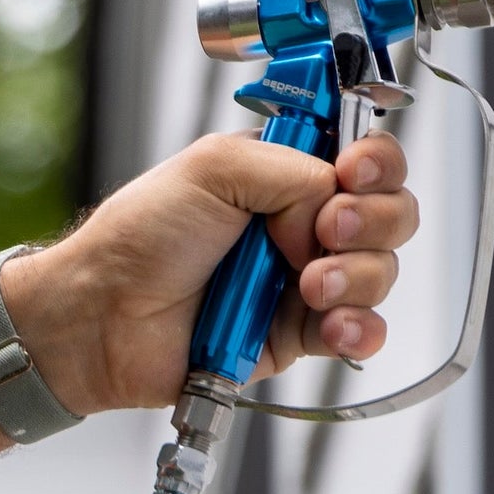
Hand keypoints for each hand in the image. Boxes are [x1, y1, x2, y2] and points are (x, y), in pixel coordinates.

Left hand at [9, 131, 419, 412]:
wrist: (104, 315)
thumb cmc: (140, 237)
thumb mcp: (213, 167)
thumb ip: (291, 167)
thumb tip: (334, 203)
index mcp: (284, 174)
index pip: (365, 158)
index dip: (375, 164)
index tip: (353, 172)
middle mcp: (303, 224)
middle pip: (389, 214)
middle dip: (371, 220)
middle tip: (326, 230)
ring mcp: (304, 281)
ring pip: (379, 272)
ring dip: (356, 276)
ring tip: (308, 285)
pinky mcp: (297, 335)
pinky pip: (359, 332)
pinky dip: (360, 328)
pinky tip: (336, 327)